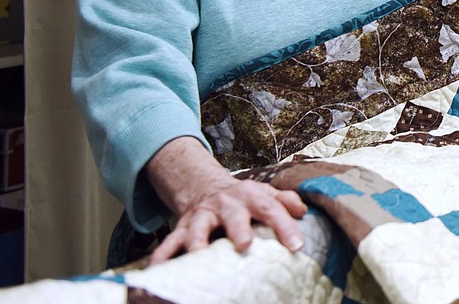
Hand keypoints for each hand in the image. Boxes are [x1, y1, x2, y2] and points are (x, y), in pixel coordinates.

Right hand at [146, 136, 306, 264]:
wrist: (206, 187)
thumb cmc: (242, 198)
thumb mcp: (265, 194)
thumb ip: (285, 200)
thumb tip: (302, 210)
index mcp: (250, 196)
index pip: (271, 209)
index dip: (284, 225)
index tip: (296, 244)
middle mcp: (225, 205)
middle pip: (233, 215)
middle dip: (238, 228)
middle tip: (244, 244)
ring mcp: (201, 216)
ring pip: (197, 228)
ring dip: (196, 241)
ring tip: (197, 254)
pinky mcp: (182, 228)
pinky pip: (169, 243)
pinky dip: (161, 256)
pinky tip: (156, 270)